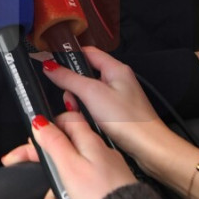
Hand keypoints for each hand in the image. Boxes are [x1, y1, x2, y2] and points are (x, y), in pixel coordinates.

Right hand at [1, 111, 136, 198]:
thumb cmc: (102, 193)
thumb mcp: (70, 166)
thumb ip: (54, 142)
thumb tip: (40, 122)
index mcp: (89, 141)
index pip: (66, 120)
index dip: (47, 127)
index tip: (32, 140)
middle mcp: (99, 152)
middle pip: (66, 147)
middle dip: (47, 161)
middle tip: (33, 169)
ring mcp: (105, 170)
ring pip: (72, 170)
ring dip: (58, 185)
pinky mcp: (108, 186)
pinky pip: (83, 185)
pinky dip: (71, 195)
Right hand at [37, 48, 177, 171]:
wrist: (148, 147)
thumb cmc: (128, 119)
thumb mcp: (92, 94)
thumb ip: (69, 79)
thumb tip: (50, 66)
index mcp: (116, 68)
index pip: (87, 51)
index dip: (69, 54)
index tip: (51, 60)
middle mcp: (119, 79)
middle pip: (87, 71)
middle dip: (72, 81)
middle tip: (65, 91)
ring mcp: (119, 96)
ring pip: (90, 89)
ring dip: (79, 97)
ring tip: (76, 107)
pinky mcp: (118, 112)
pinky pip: (96, 104)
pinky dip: (87, 109)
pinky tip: (85, 118)